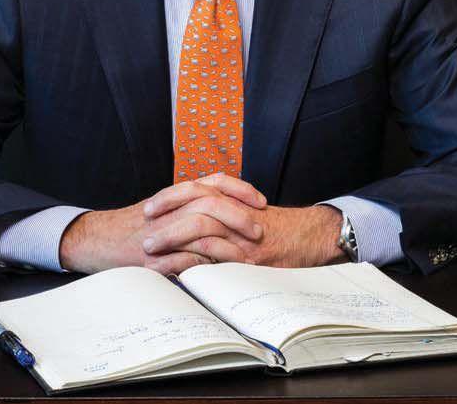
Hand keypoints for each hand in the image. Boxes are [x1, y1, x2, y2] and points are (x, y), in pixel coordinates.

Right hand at [58, 173, 267, 273]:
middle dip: (239, 216)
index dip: (240, 189)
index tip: (260, 201)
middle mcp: (168, 210)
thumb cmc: (129, 227)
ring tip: (245, 257)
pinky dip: (205, 265)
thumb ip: (187, 207)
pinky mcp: (152, 259)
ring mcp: (160, 233)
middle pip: (211, 202)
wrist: (93, 239)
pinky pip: (184, 259)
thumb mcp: (161, 209)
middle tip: (258, 231)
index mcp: (173, 196)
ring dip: (227, 244)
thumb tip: (223, 212)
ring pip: (201, 229)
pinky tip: (219, 274)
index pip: (212, 182)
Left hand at [142, 181, 343, 271]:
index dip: (170, 197)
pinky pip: (217, 256)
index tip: (150, 208)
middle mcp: (235, 212)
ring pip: (202, 228)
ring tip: (152, 251)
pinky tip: (174, 269)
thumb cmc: (277, 227)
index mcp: (231, 199)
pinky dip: (192, 262)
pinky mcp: (248, 257)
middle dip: (166, 218)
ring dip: (173, 239)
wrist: (311, 235)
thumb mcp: (246, 211)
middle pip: (194, 204)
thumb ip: (222, 212)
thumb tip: (186, 220)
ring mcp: (241, 235)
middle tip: (145, 232)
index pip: (195, 189)